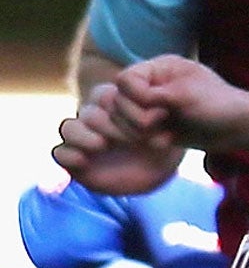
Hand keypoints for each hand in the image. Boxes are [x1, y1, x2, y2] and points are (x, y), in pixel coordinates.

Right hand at [52, 81, 183, 196]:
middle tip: (134, 140)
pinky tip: (85, 162)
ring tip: (102, 145)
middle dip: (109, 124)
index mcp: (115, 105)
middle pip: (87, 111)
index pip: (102, 94)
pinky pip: (60, 153)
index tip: (146, 122)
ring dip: (82, 135)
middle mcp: (96, 120)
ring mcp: (84, 140)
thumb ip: (159, 111)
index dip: (118, 105)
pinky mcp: (77, 163)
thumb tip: (155, 103)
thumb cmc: (166, 144)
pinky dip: (69, 155)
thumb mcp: (168, 126)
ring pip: (67, 127)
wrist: (161, 173)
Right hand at [114, 56, 248, 153]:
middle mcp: (151, 85)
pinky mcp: (152, 126)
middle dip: (136, 118)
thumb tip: (117, 96)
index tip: (157, 107)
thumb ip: (152, 95)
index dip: (134, 97)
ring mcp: (150, 106)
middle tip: (162, 121)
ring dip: (140, 132)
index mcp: (160, 68)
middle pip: (116, 101)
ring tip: (165, 132)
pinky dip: (147, 141)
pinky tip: (168, 141)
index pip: (124, 79)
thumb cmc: (218, 105)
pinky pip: (131, 135)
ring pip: (119, 120)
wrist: (237, 128)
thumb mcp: (186, 95)